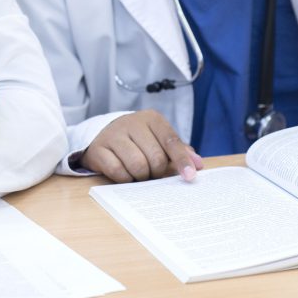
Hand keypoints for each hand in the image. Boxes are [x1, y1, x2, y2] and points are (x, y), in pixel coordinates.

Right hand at [82, 109, 203, 182]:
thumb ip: (179, 151)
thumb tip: (198, 164)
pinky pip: (118, 171)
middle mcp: (132, 122)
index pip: (171, 141)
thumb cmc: (139, 141)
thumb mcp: (159, 140)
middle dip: (157, 172)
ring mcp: (113, 134)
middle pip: (155, 158)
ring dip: (141, 176)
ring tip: (139, 173)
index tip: (190, 177)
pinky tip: (125, 174)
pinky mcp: (99, 148)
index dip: (182, 161)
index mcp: (151, 119)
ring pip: (137, 166)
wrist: (105, 136)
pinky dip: (125, 178)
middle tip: (152, 173)